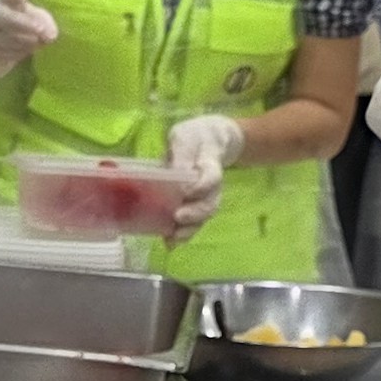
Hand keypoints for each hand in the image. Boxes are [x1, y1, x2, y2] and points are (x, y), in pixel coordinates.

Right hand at [0, 0, 58, 81]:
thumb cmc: (18, 23)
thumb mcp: (33, 17)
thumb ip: (44, 23)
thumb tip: (51, 35)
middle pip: (2, 16)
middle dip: (23, 23)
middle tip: (41, 30)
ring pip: (2, 38)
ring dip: (23, 42)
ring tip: (36, 42)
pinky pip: (0, 53)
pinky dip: (16, 53)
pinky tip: (26, 50)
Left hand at [164, 111, 246, 235]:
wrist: (209, 141)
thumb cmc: (194, 138)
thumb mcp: (185, 137)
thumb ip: (182, 152)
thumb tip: (175, 173)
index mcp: (210, 164)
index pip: (212, 177)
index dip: (202, 186)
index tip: (187, 191)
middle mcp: (212, 186)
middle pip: (210, 203)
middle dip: (195, 213)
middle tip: (178, 216)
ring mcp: (205, 198)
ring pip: (203, 217)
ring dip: (189, 229)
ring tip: (173, 238)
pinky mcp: (194, 206)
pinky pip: (193, 223)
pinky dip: (182, 235)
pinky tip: (168, 243)